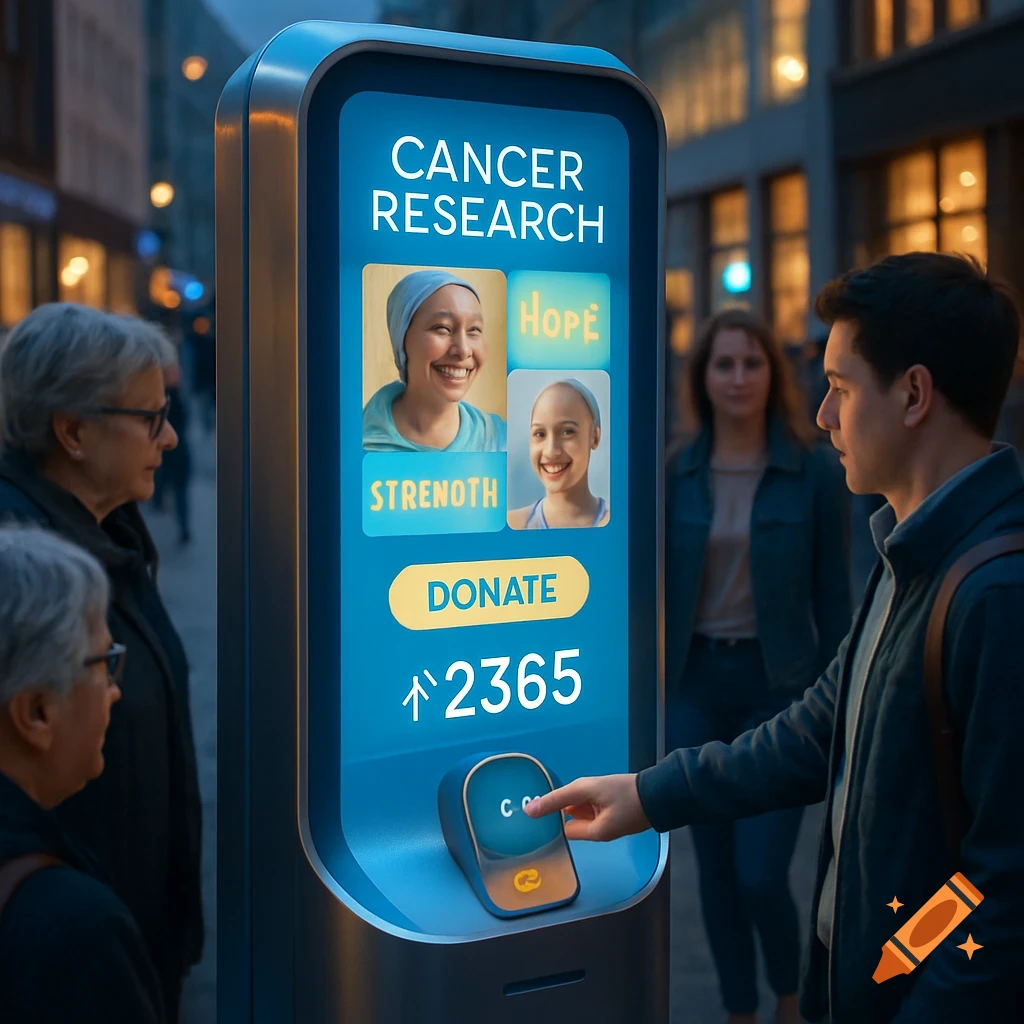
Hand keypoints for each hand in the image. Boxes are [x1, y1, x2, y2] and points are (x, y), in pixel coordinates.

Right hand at [523, 773, 650, 840]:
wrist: (657, 797)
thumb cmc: (630, 810)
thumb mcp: (605, 828)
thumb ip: (580, 831)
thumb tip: (566, 830)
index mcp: (582, 790)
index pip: (554, 799)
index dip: (539, 807)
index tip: (524, 813)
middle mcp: (584, 788)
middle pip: (561, 802)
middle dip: (550, 812)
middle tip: (534, 827)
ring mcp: (593, 791)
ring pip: (573, 807)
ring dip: (566, 816)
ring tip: (549, 830)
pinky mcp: (601, 797)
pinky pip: (583, 808)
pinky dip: (578, 816)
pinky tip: (574, 828)